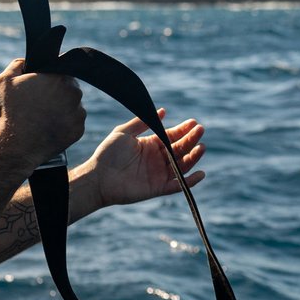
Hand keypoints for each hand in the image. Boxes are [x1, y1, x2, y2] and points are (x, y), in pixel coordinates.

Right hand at [0, 58, 86, 170]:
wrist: (13, 148)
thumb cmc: (7, 113)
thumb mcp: (4, 81)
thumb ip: (18, 64)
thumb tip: (28, 61)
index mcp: (58, 77)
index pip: (61, 68)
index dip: (49, 75)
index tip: (40, 83)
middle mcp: (74, 93)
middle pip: (68, 86)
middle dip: (56, 91)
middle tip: (38, 102)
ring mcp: (78, 113)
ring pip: (72, 104)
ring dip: (62, 107)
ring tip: (41, 116)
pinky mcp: (78, 130)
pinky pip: (73, 122)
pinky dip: (64, 123)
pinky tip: (48, 127)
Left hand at [84, 109, 205, 208]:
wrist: (98, 177)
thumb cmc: (108, 154)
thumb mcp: (124, 132)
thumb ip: (142, 122)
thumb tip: (162, 111)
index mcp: (151, 144)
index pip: (172, 136)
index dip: (183, 129)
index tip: (193, 122)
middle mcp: (157, 159)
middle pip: (180, 148)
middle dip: (191, 139)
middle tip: (200, 130)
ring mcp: (159, 174)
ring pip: (182, 165)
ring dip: (193, 157)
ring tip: (201, 147)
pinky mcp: (158, 188)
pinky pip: (178, 186)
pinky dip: (190, 181)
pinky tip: (201, 173)